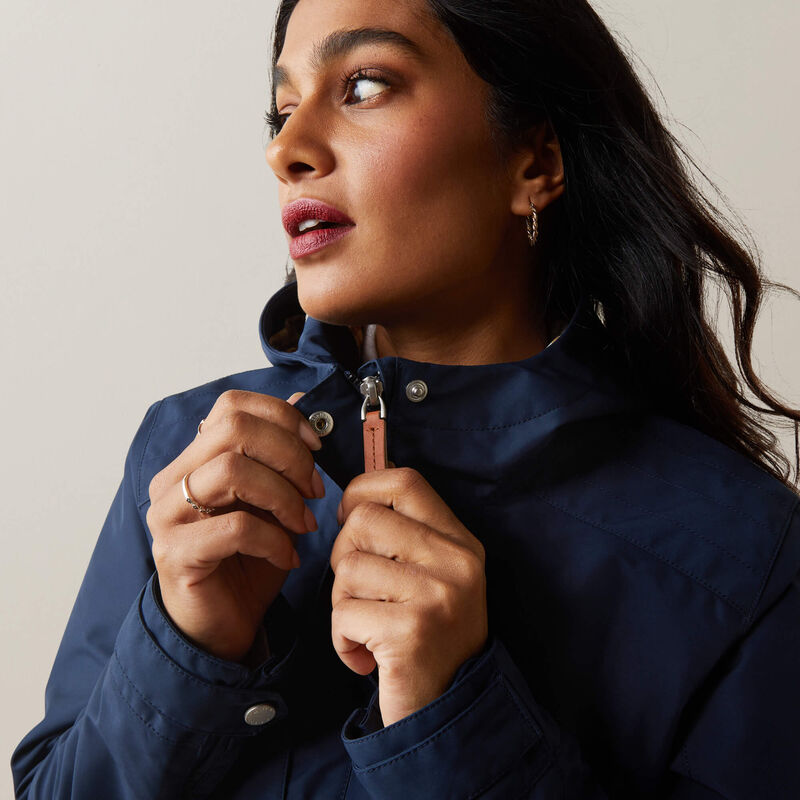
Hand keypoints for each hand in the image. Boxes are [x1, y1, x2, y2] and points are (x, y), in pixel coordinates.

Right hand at [146, 389, 322, 661]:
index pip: (231, 406)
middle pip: (233, 428)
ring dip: (284, 495)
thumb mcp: (272, 500)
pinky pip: (236, 527)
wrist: (221, 626)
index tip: (315, 445)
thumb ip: (279, 454)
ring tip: (304, 523)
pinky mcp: (175, 553)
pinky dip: (275, 539)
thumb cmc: (248, 561)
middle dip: (289, 454)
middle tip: (314, 489)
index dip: (281, 417)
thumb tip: (300, 400)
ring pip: (233, 470)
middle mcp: (173, 480)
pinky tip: (287, 556)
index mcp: (194, 459)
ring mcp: (169, 515)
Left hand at [330, 467, 487, 726]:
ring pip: (348, 567)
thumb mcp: (433, 576)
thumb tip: (354, 497)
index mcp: (460, 542)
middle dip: (344, 554)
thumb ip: (404, 534)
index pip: (405, 481)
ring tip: (367, 628)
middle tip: (359, 591)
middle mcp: (455, 562)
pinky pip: (343, 612)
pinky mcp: (410, 631)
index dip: (363, 491)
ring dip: (342, 603)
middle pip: (365, 520)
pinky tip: (365, 657)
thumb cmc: (427, 638)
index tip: (351, 520)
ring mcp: (436, 595)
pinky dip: (342, 639)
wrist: (449, 713)